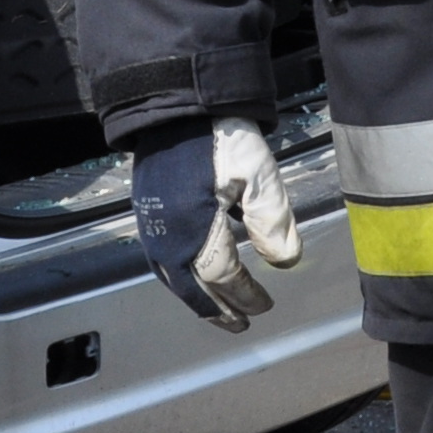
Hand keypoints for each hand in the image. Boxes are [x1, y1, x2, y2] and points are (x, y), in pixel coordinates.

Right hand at [132, 114, 305, 330]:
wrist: (177, 107)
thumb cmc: (220, 137)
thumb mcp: (258, 173)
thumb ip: (272, 220)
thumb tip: (286, 262)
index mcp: (195, 227)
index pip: (222, 276)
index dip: (244, 295)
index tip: (265, 305)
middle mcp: (167, 235)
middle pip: (192, 287)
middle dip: (218, 309)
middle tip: (240, 324)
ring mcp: (152, 227)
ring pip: (172, 278)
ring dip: (197, 299)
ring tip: (220, 311)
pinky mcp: (146, 215)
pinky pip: (161, 262)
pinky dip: (181, 279)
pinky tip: (196, 279)